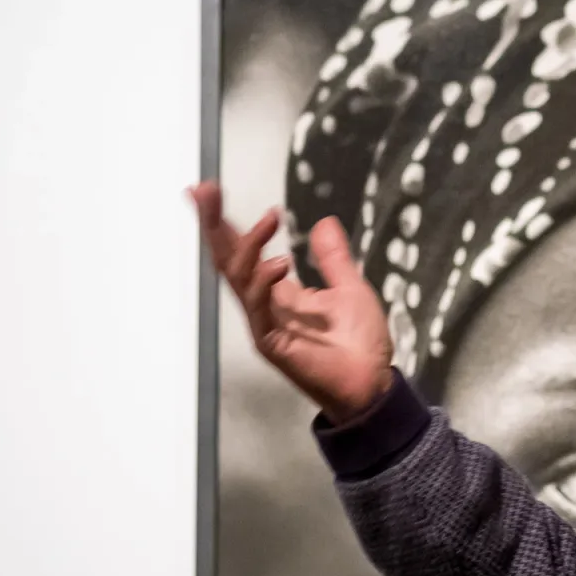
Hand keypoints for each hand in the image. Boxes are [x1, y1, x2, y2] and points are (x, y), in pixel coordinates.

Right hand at [189, 181, 394, 423]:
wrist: (372, 385)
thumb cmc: (359, 344)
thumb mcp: (351, 288)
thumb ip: (333, 258)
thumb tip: (323, 222)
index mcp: (279, 292)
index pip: (242, 252)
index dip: (224, 223)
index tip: (206, 190)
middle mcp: (264, 305)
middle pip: (228, 259)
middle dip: (214, 225)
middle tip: (204, 191)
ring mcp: (264, 324)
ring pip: (240, 279)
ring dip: (249, 245)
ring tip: (269, 218)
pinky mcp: (272, 343)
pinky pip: (259, 309)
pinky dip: (264, 285)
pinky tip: (279, 265)